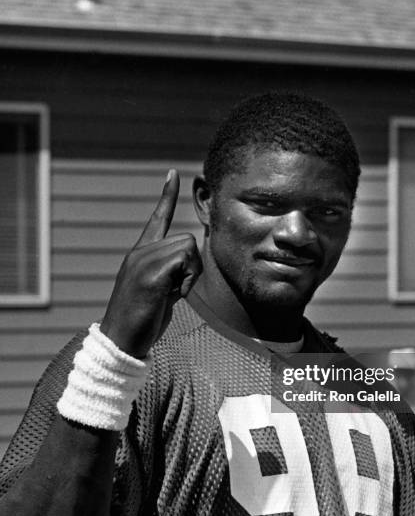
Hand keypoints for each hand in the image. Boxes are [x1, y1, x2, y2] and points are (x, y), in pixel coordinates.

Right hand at [100, 170, 201, 357]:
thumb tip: (190, 262)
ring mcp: (143, 260)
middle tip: (176, 290)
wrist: (122, 341)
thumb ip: (171, 271)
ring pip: (188, 248)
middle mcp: (140, 252)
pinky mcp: (149, 272)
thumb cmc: (143, 319)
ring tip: (172, 294)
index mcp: (141, 254)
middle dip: (192, 267)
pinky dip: (187, 280)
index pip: (157, 219)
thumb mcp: (159, 290)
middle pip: (187, 240)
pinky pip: (185, 261)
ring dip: (190, 274)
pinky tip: (172, 296)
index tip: (173, 173)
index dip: (166, 196)